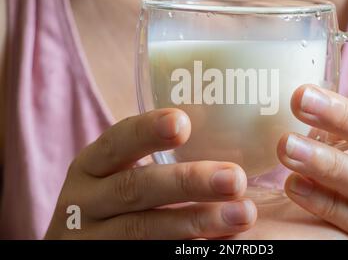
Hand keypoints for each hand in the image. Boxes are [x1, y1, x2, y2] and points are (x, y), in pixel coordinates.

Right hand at [45, 108, 255, 238]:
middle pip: (134, 188)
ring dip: (196, 221)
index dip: (146, 132)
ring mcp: (92, 237)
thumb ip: (156, 157)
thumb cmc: (116, 200)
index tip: (182, 123)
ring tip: (242, 214)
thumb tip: (236, 138)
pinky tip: (218, 242)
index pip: (116, 142)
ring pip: (143, 229)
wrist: (84, 243)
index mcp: (91, 167)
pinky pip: (148, 253)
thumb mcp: (118, 173)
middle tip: (235, 179)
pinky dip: (183, 248)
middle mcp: (85, 201)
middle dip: (187, 182)